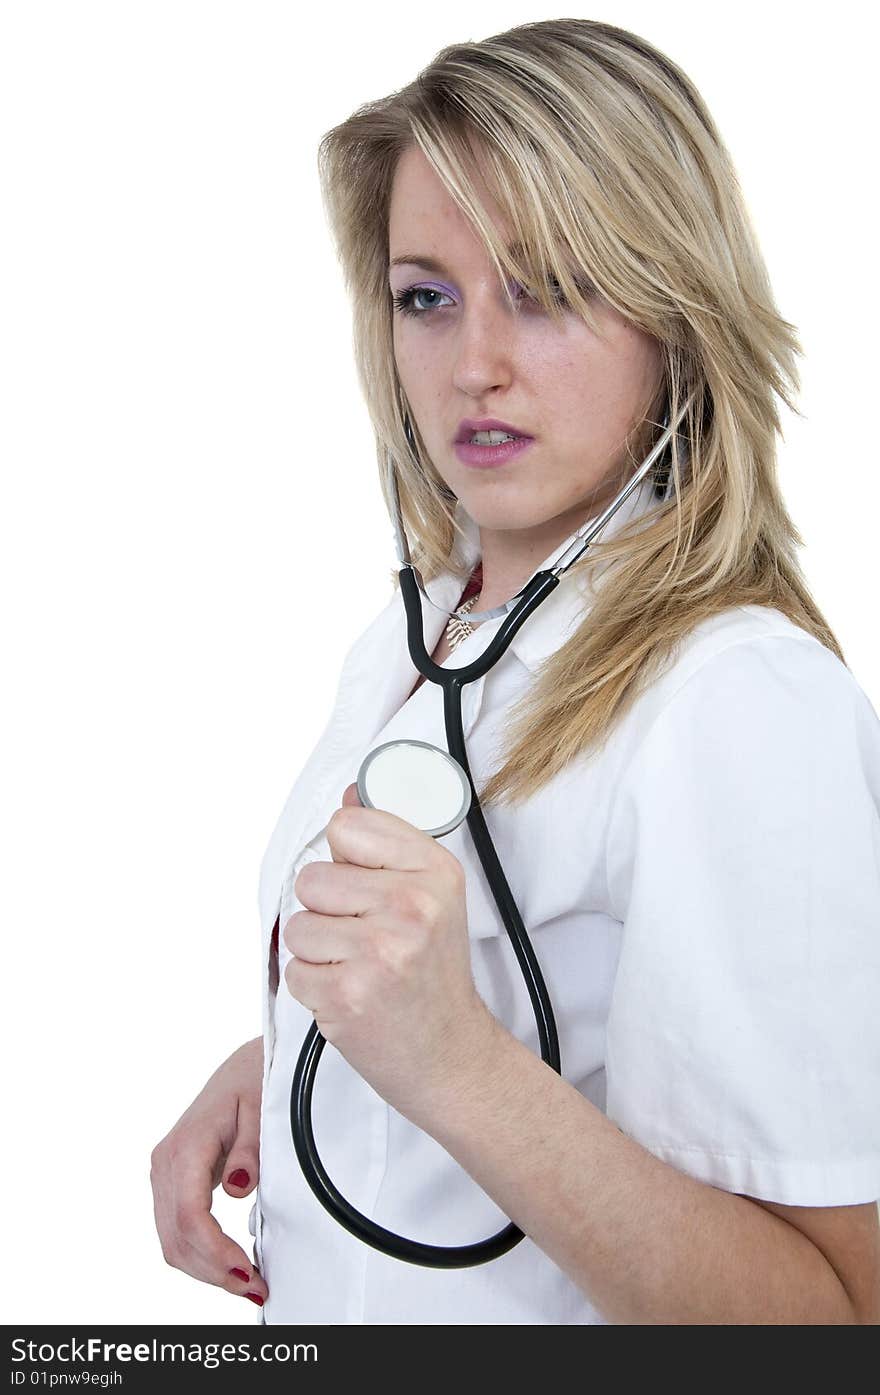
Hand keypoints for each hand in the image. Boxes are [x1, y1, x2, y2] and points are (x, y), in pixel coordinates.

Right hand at [150, 1038, 268, 1307]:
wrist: (243, 1068)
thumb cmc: (254, 1082)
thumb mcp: (262, 1108)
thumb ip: (250, 1149)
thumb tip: (238, 1187)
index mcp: (187, 1145)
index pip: (190, 1215)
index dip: (216, 1252)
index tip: (247, 1272)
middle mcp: (166, 1162)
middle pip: (177, 1237)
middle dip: (213, 1271)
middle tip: (254, 1287)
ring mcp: (165, 1174)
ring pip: (172, 1240)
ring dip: (206, 1269)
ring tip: (246, 1282)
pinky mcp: (171, 1182)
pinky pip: (177, 1230)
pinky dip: (200, 1255)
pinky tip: (228, 1265)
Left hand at [283, 783, 493, 1122]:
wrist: (450, 1054)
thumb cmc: (434, 974)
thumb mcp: (431, 895)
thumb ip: (386, 844)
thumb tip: (349, 795)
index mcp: (434, 870)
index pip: (347, 825)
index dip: (346, 859)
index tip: (369, 887)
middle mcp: (412, 905)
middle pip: (312, 878)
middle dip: (327, 911)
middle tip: (366, 938)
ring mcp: (379, 951)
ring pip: (297, 925)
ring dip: (318, 952)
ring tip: (359, 967)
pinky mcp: (347, 994)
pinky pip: (294, 969)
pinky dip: (314, 987)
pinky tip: (352, 993)